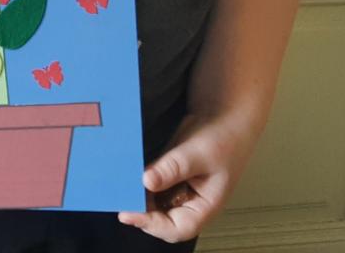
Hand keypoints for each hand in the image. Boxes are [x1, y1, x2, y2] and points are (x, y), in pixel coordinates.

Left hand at [117, 112, 255, 241]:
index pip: (178, 228)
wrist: (223, 115)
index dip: (152, 224)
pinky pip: (151, 187)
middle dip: (141, 211)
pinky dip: (139, 183)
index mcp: (205, 206)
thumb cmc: (222, 137)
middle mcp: (191, 203)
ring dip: (137, 197)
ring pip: (154, 204)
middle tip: (121, 195)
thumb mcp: (197, 152)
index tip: (129, 213)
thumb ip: (173, 168)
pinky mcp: (169, 177)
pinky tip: (128, 174)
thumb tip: (147, 181)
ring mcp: (179, 190)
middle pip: (162, 219)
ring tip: (121, 185)